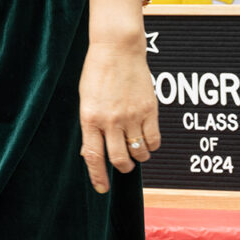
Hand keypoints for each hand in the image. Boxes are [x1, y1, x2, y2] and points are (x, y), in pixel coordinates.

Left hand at [78, 37, 159, 193]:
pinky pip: (154, 140)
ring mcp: (131, 116)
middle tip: (124, 165)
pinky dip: (151, 146)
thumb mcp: (85, 100)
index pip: (93, 156)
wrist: (117, 49)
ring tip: (135, 150)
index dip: (97, 177)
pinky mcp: (149, 110)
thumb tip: (91, 153)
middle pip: (118, 159)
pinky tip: (146, 140)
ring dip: (138, 157)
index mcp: (90, 117)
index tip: (102, 189)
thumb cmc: (97, 73)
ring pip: (138, 152)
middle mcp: (110, 120)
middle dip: (122, 168)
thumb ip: (90, 126)